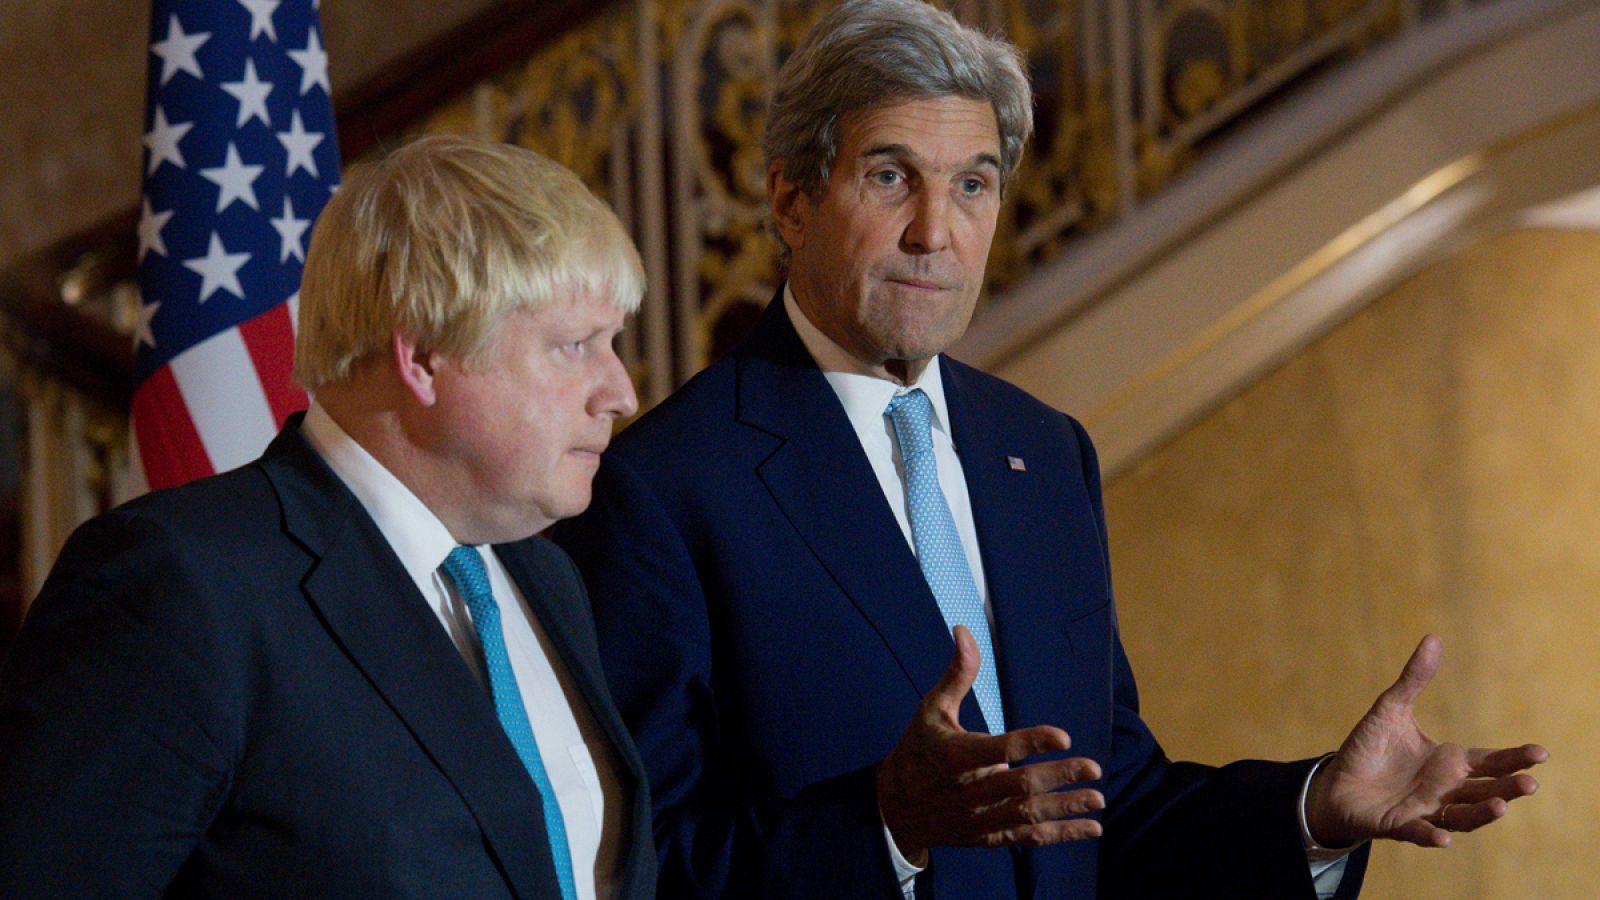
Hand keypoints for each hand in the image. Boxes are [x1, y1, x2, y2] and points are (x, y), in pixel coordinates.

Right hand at [876, 625, 1104, 858]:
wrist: (894, 808)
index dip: (1033, 742)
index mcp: (956, 755)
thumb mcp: (931, 709)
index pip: (1000, 748)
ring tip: (1098, 800)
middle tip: (1094, 768)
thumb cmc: (917, 749)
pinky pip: (1029, 838)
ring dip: (1066, 807)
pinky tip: (1091, 828)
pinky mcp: (988, 836)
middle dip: (1060, 776)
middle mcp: (969, 790)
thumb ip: (958, 673)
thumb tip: (964, 630)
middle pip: (1021, 784)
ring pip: (1029, 814)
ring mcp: (979, 817)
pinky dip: (1062, 834)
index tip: (1063, 736)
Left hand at [1305, 634, 1547, 848]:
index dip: (1515, 759)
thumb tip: (1433, 638)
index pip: (1491, 762)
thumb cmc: (1369, 748)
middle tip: (1529, 783)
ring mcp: (1426, 810)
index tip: (1540, 753)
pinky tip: (1443, 839)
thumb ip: (1413, 679)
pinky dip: (1432, 837)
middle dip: (1509, 789)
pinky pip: (1420, 834)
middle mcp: (1446, 789)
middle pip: (1486, 791)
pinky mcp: (1400, 826)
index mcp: (1449, 762)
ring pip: (1463, 817)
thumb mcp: (1390, 709)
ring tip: (1500, 806)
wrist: (1336, 783)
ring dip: (1482, 814)